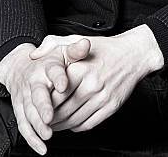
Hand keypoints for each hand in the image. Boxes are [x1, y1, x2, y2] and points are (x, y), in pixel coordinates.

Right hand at [0, 38, 89, 154]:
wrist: (19, 65)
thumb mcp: (62, 51)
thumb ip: (75, 50)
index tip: (63, 85)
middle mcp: (34, 82)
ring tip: (47, 134)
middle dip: (43, 106)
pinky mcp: (21, 109)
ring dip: (37, 124)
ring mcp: (25, 96)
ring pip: (29, 111)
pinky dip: (31, 137)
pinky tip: (40, 146)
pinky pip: (24, 124)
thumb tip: (86, 45)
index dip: (58, 78)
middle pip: (37, 94)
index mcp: (46, 66)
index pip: (53, 70)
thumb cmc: (48, 60)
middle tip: (50, 117)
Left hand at [30, 24, 163, 132]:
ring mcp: (102, 97)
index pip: (55, 95)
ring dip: (61, 125)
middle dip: (50, 118)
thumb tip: (34, 55)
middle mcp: (92, 84)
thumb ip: (53, 44)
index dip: (44, 102)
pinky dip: (76, 127)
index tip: (38, 103)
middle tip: (42, 118)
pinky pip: (88, 124)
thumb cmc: (104, 48)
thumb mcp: (76, 40)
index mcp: (81, 69)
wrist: (134, 54)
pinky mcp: (111, 107)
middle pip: (63, 111)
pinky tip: (71, 122)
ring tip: (54, 123)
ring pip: (74, 121)